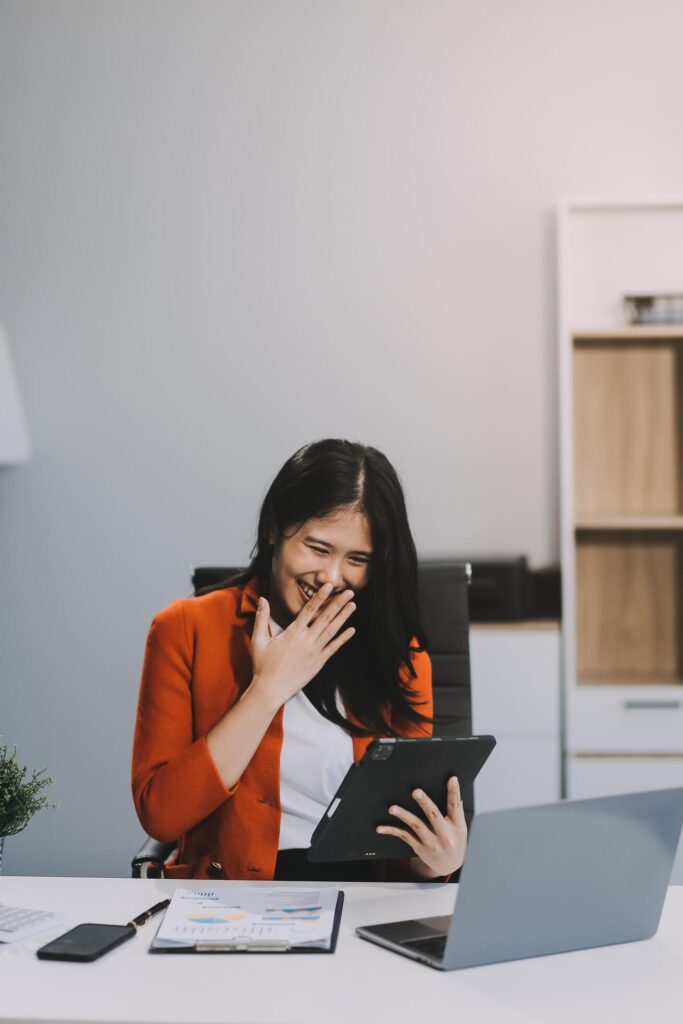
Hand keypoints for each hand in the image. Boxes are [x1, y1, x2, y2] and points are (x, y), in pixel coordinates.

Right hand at [250, 583, 355, 706]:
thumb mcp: (259, 639)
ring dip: (343, 617)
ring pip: (332, 630)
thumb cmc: (263, 665)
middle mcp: (306, 640)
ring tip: (353, 605)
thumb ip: (262, 617)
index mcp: (293, 632)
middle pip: (325, 617)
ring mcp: (314, 652)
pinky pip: (333, 648)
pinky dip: (343, 639)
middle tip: (350, 592)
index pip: (309, 609)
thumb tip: (262, 598)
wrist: (271, 689)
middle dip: (338, 603)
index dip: (320, 596)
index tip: (329, 586)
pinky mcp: (318, 663)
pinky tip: (352, 630)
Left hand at [376, 776, 466, 877]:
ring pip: (416, 826)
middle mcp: (444, 835)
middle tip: (416, 791)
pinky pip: (404, 836)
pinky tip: (380, 828)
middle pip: (434, 815)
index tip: (452, 779)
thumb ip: (456, 811)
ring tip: (392, 808)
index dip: (454, 792)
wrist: (449, 867)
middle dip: (424, 803)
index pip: (456, 807)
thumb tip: (454, 790)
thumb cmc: (455, 842)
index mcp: (457, 826)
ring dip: (403, 815)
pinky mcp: (419, 847)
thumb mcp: (460, 828)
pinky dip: (392, 831)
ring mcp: (431, 843)